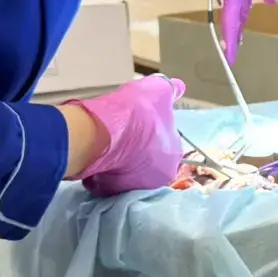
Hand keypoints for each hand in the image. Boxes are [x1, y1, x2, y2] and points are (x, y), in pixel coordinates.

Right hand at [69, 75, 187, 196]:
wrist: (105, 130)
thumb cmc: (137, 112)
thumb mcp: (159, 91)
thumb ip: (171, 90)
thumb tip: (179, 86)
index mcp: (172, 159)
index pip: (166, 149)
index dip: (154, 136)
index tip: (142, 127)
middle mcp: (156, 179)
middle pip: (148, 165)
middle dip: (138, 153)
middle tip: (125, 136)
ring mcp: (130, 187)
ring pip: (126, 174)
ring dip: (120, 162)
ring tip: (110, 145)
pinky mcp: (105, 190)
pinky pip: (105, 180)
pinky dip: (102, 170)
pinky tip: (97, 155)